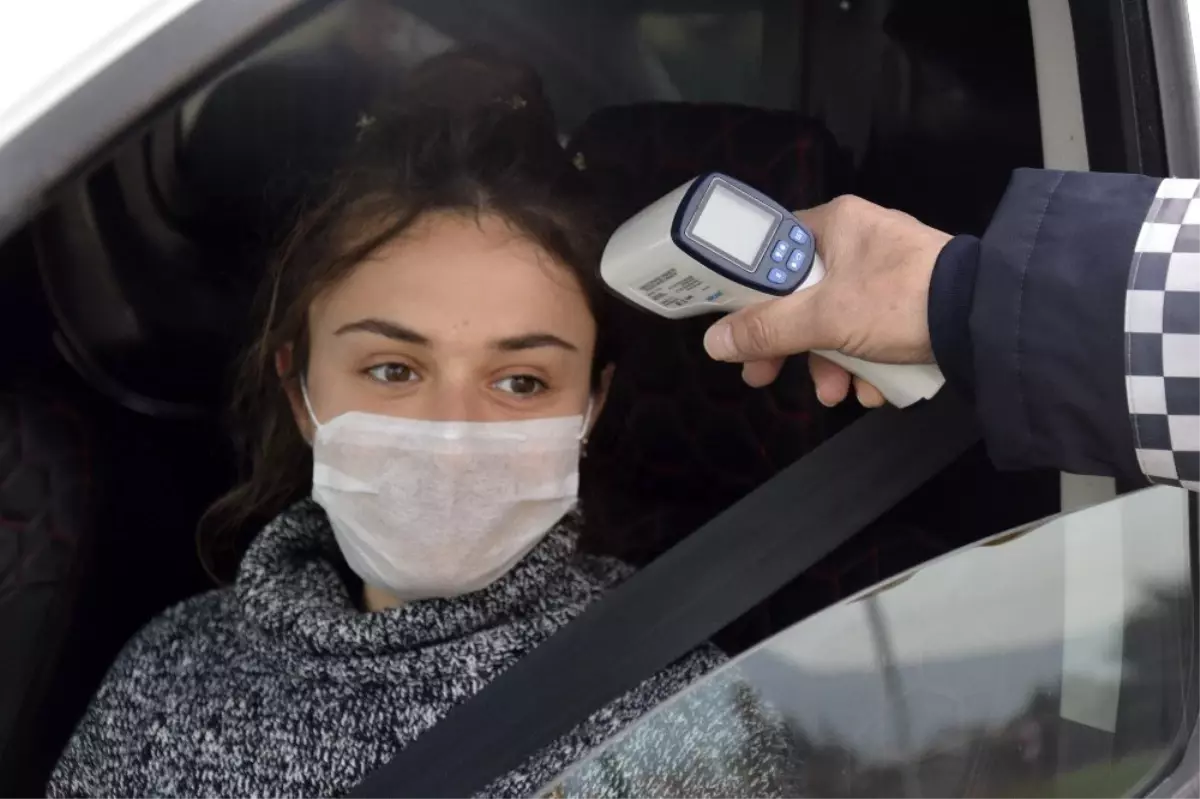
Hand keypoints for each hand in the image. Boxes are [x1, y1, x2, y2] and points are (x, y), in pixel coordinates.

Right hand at [702, 196, 950, 406]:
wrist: (987, 318)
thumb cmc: (898, 301)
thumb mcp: (824, 318)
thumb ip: (767, 330)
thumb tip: (714, 343)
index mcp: (835, 225)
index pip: (773, 251)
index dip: (749, 292)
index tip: (736, 327)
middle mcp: (859, 242)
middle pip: (802, 296)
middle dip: (790, 346)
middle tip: (764, 376)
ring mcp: (888, 274)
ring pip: (837, 322)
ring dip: (831, 365)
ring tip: (839, 395)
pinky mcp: (911, 303)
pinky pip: (871, 332)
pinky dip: (867, 364)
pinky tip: (874, 391)